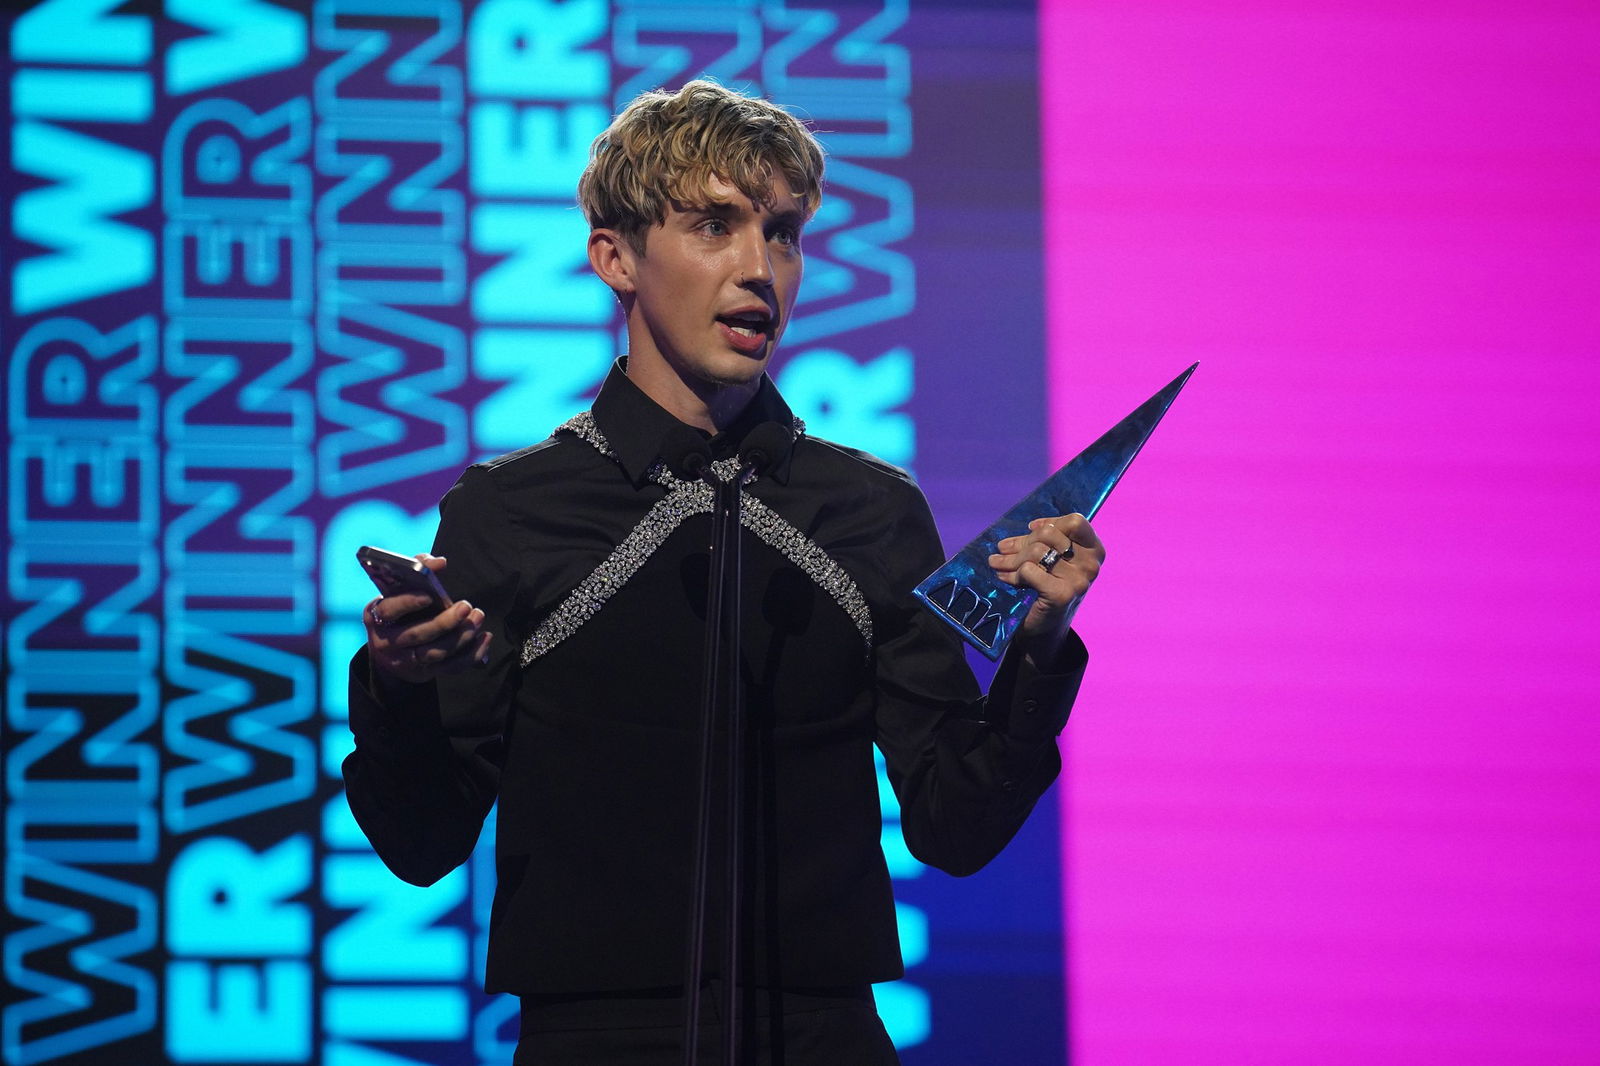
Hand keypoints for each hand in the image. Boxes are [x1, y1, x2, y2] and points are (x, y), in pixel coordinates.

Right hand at [364, 554, 492, 685]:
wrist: (390, 650)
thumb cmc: (399, 608)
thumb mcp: (399, 589)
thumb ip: (418, 567)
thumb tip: (440, 562)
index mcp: (376, 615)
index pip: (389, 610)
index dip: (408, 603)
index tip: (429, 596)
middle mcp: (386, 641)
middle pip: (417, 635)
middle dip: (444, 622)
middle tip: (466, 606)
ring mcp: (404, 660)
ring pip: (434, 653)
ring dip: (460, 637)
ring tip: (478, 618)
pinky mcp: (423, 672)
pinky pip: (450, 667)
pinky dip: (471, 655)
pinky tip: (484, 638)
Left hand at [988, 514, 1104, 639]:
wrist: (1044, 629)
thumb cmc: (1047, 588)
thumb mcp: (1055, 560)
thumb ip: (1048, 541)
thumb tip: (1028, 527)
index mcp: (1094, 551)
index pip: (1075, 522)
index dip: (1050, 522)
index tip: (1031, 530)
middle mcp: (1091, 565)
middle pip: (1049, 534)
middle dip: (1021, 542)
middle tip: (1003, 549)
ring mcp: (1079, 581)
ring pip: (1036, 551)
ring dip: (1010, 558)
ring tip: (997, 563)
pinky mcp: (1062, 595)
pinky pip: (1029, 570)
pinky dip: (1012, 574)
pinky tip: (1005, 578)